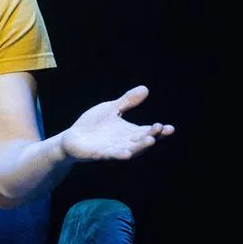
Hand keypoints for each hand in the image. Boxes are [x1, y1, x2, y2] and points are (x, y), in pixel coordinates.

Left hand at [60, 85, 174, 160]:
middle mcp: (124, 143)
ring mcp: (112, 149)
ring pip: (130, 149)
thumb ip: (127, 101)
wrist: (72, 138)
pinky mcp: (99, 153)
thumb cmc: (93, 125)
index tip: (170, 128)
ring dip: (140, 146)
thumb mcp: (111, 109)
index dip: (159, 131)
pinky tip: (127, 154)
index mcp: (129, 133)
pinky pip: (111, 155)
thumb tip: (145, 88)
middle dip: (151, 136)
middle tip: (160, 129)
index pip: (147, 132)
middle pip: (141, 141)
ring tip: (150, 141)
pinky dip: (119, 155)